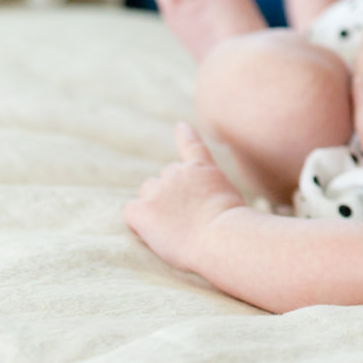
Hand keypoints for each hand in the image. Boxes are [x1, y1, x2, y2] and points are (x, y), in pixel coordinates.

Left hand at [124, 123, 246, 273]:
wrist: (221, 236)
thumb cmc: (231, 228)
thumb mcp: (231, 199)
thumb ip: (212, 193)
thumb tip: (200, 207)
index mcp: (202, 169)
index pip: (192, 146)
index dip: (186, 135)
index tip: (181, 126)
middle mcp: (178, 173)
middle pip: (164, 178)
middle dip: (169, 194)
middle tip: (183, 218)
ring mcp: (158, 190)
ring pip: (147, 194)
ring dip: (154, 206)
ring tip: (172, 228)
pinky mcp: (143, 209)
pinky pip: (131, 212)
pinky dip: (138, 221)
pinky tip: (151, 232)